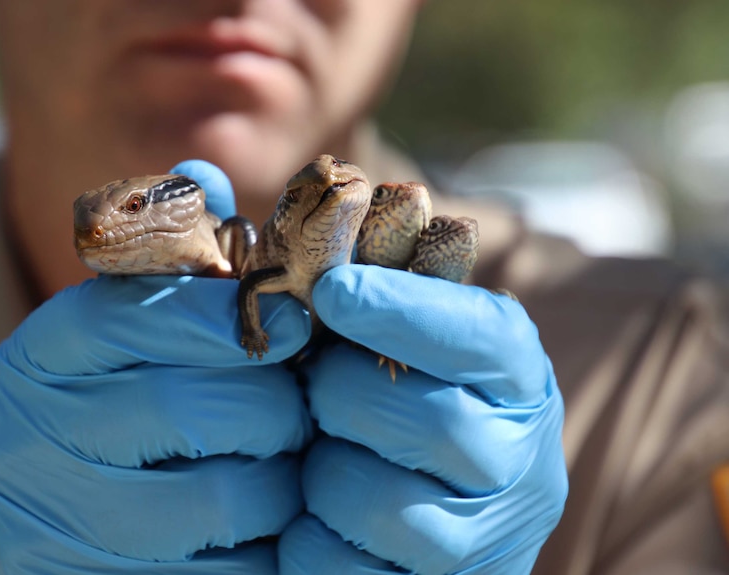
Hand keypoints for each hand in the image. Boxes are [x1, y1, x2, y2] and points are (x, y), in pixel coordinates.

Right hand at [0, 161, 312, 572]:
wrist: (76, 527)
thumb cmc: (128, 411)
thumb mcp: (137, 333)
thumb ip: (174, 263)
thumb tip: (201, 174)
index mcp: (42, 355)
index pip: (142, 314)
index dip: (233, 317)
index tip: (301, 319)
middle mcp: (28, 438)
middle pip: (197, 408)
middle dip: (274, 410)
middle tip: (295, 408)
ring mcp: (57, 523)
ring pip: (223, 498)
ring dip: (279, 483)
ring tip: (278, 468)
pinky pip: (226, 573)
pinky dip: (263, 548)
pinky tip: (259, 528)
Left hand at [279, 266, 566, 573]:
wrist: (451, 522)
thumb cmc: (414, 412)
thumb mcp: (427, 355)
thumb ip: (395, 313)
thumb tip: (327, 268)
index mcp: (520, 384)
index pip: (483, 338)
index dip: (405, 310)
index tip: (334, 291)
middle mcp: (522, 464)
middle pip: (430, 423)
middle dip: (342, 397)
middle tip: (316, 389)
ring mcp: (486, 542)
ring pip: (374, 501)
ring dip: (319, 474)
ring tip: (319, 459)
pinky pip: (336, 565)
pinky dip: (304, 537)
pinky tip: (314, 515)